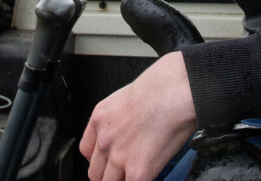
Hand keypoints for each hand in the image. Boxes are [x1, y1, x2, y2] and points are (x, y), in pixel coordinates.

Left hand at [79, 52, 196, 180]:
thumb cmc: (161, 88)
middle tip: (123, 172)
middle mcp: (105, 140)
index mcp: (100, 118)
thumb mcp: (128, 97)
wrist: (174, 92)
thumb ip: (121, 119)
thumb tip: (131, 130)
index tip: (108, 162)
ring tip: (136, 174)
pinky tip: (147, 176)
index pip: (87, 151)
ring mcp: (119, 157)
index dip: (99, 159)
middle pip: (95, 172)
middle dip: (108, 174)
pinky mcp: (138, 171)